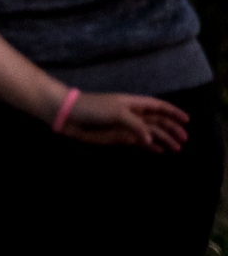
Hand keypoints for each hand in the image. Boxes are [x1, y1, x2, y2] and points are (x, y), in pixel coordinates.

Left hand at [59, 92, 188, 151]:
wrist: (69, 116)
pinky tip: (160, 151)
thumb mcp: (118, 113)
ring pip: (150, 133)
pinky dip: (149, 147)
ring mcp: (125, 126)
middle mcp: (133, 114)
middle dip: (171, 129)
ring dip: (163, 140)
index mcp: (134, 103)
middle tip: (184, 139)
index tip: (187, 120)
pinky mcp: (117, 137)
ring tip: (176, 148)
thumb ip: (136, 125)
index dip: (173, 112)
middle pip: (157, 121)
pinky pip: (137, 142)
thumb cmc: (93, 108)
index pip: (158, 106)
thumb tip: (151, 140)